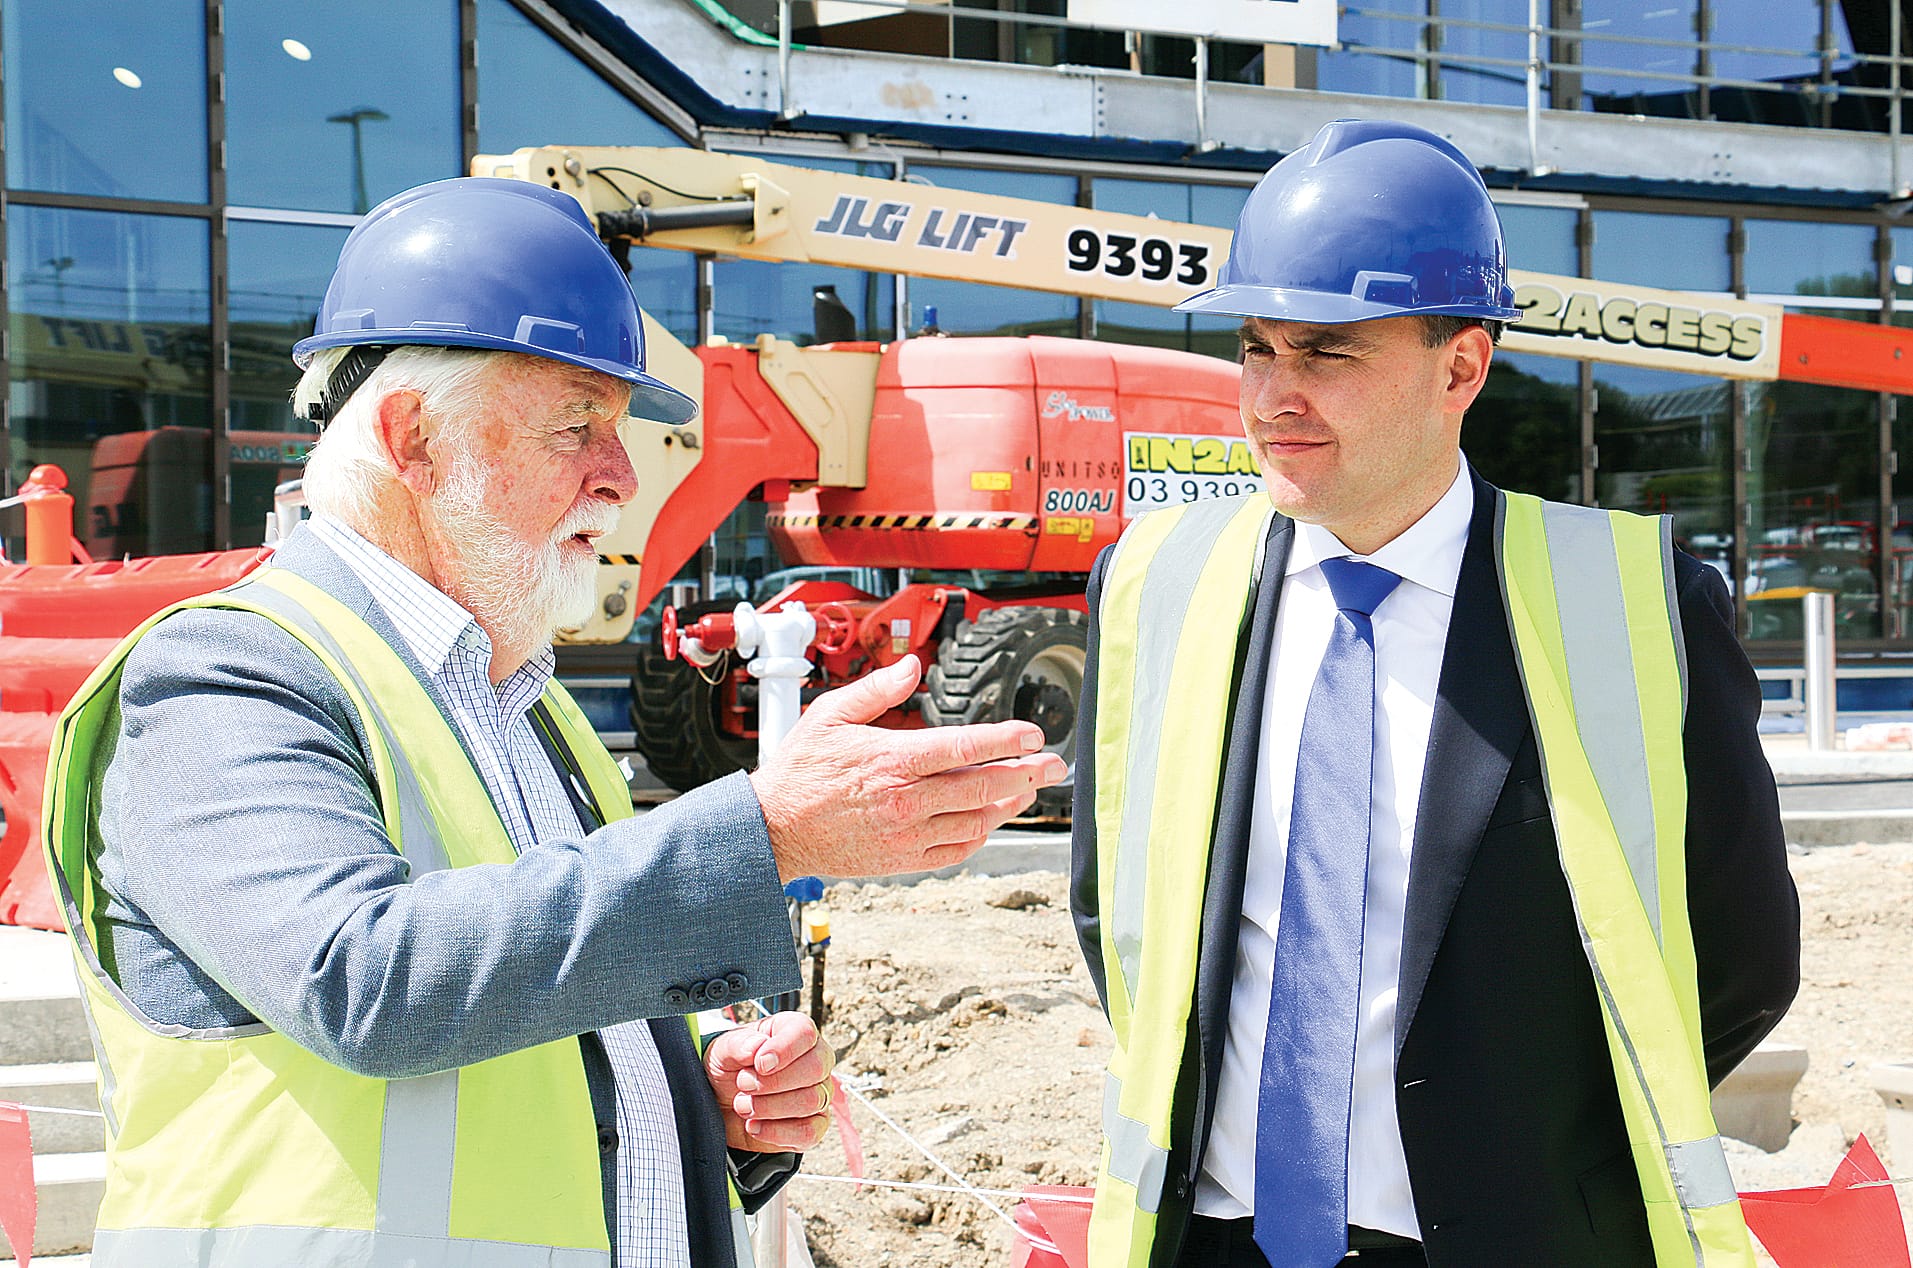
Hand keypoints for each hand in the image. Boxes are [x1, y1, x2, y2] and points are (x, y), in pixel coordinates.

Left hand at [705, 1012, 835, 1152]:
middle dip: (774, 1082)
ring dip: (770, 1107)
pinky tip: (754, 1126)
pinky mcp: (815, 1125)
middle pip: (815, 1068)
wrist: (722, 1104)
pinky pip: (809, 1132)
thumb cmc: (730, 1069)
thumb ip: (737, 1045)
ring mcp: (819, 1092)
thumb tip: (756, 1047)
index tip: (759, 1064)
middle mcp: (815, 1059)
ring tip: (743, 1106)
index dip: (783, 1049)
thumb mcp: (722, 1051)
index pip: (804, 1033)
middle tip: (744, 1085)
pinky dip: (777, 1132)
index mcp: (795, 1031)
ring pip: (811, 1101)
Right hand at [749, 655, 1068, 879]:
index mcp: (892, 760)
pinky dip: (980, 835)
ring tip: (1029, 790)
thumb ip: (878, 690)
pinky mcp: (903, 860)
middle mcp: (906, 800)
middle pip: (983, 787)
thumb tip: (913, 666)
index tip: (1033, 734)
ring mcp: (907, 834)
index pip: (964, 747)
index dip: (1006, 740)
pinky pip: (955, 851)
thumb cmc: (800, 772)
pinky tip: (989, 820)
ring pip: (976, 821)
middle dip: (1027, 773)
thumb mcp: (830, 716)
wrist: (773, 830)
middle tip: (1054, 764)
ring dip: (1009, 805)